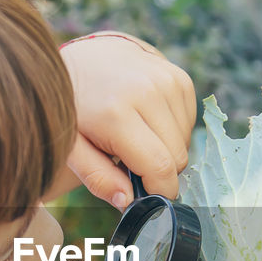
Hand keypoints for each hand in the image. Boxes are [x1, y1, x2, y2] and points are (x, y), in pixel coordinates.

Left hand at [50, 32, 196, 207]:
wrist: (84, 59)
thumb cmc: (75, 109)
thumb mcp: (72, 148)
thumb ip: (97, 178)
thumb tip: (128, 201)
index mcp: (117, 114)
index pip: (160, 168)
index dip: (159, 191)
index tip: (146, 194)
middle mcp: (148, 92)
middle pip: (178, 158)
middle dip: (159, 171)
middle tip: (131, 161)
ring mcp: (167, 81)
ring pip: (186, 143)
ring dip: (166, 149)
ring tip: (136, 137)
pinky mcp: (179, 78)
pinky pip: (189, 124)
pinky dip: (172, 131)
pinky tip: (147, 121)